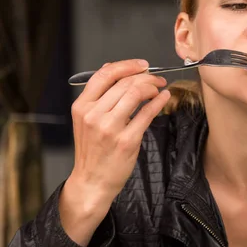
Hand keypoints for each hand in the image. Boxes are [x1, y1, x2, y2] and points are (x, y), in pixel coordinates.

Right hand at [67, 59, 170, 211]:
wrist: (92, 181)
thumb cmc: (93, 150)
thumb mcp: (86, 120)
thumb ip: (99, 95)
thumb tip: (114, 69)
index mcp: (82, 106)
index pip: (105, 74)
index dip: (127, 65)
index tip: (142, 65)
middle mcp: (93, 115)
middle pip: (125, 83)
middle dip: (146, 76)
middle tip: (157, 79)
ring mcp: (110, 128)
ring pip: (136, 94)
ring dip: (153, 87)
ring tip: (160, 88)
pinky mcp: (127, 140)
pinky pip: (147, 113)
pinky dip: (159, 101)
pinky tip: (164, 97)